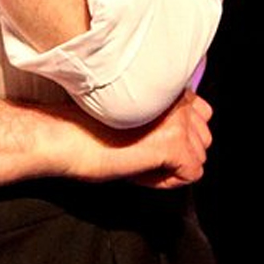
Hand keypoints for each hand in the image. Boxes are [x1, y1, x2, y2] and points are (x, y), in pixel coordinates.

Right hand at [60, 90, 212, 188]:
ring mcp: (178, 120)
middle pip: (203, 139)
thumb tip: (181, 134)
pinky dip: (164, 180)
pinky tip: (138, 169)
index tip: (143, 139)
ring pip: (198, 158)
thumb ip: (159, 110)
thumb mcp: (128, 109)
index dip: (173, 135)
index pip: (200, 114)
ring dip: (169, 167)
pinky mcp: (175, 144)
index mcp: (165, 83)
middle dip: (175, 153)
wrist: (60, 136)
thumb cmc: (82, 125)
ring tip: (136, 160)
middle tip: (139, 152)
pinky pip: (189, 175)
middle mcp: (176, 97)